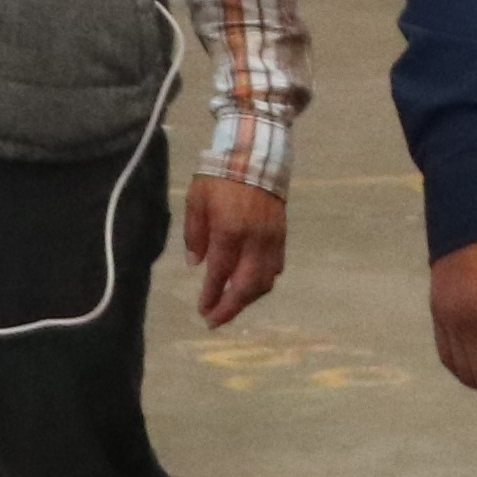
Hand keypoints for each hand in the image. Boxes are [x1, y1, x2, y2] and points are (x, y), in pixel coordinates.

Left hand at [185, 173, 288, 328]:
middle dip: (230, 308)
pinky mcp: (282, 235)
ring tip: (232, 305)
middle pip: (246, 286)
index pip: (220, 274)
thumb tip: (196, 264)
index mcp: (229, 231)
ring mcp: (271, 239)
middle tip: (215, 321)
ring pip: (265, 281)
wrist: (255, 155)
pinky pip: (276, 267)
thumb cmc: (219, 177)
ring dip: (248, 299)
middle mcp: (254, 240)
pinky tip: (251, 285)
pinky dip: (263, 282)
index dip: (211, 296)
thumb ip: (194, 234)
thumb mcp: (196, 201)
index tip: (202, 311)